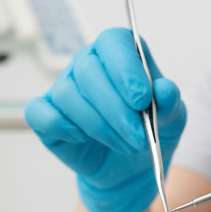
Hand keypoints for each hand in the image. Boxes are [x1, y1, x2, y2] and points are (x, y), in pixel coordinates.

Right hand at [25, 28, 185, 211]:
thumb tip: (164, 89)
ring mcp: (63, 88)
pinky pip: (39, 112)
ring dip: (98, 125)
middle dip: (115, 108)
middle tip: (139, 136)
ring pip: (67, 95)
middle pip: (88, 70)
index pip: (113, 42)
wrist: (130, 169)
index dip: (125, 67)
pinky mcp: (45, 115)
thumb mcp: (171, 120)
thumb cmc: (149, 132)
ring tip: (125, 145)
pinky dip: (59, 125)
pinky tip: (82, 138)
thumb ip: (170, 103)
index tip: (142, 100)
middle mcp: (86, 64)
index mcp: (118, 53)